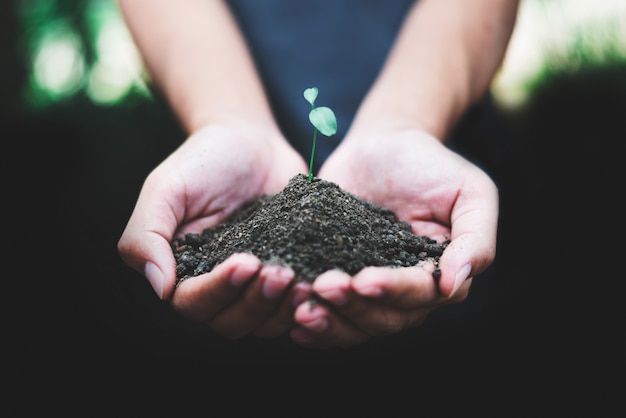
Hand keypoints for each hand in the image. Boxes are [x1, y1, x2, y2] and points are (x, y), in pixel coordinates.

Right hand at [117, 123, 310, 337]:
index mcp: (183, 272)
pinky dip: (306, 301)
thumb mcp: (166, 188)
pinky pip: (295, 305)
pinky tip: (320, 281)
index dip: (219, 291)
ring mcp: (255, 285)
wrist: (251, 141)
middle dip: (257, 302)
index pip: (193, 303)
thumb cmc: (203, 161)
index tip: (246, 261)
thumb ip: (146, 235)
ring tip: (303, 279)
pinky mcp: (288, 274)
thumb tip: (159, 287)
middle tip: (282, 272)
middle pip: (231, 322)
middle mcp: (219, 286)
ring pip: (264, 322)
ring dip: (283, 308)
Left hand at [290, 127, 497, 347]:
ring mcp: (368, 287)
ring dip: (329, 322)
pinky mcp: (338, 277)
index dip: (392, 292)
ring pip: (355, 325)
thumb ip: (475, 238)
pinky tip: (292, 318)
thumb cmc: (430, 164)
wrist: (382, 144)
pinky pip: (329, 313)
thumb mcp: (470, 191)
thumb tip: (456, 284)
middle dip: (353, 308)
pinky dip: (313, 323)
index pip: (419, 296)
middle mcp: (405, 290)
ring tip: (301, 307)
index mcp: (438, 274)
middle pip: (384, 319)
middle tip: (323, 286)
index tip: (363, 280)